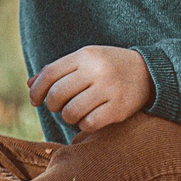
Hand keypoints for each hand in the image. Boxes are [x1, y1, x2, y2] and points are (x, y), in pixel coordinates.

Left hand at [29, 45, 152, 132]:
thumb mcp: (86, 60)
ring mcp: (109, 89)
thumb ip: (59, 70)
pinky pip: (89, 123)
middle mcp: (97, 70)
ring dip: (68, 117)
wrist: (150, 72)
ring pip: (71, 112)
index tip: (35, 101)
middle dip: (52, 105)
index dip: (36, 90)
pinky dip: (84, 125)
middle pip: (57, 94)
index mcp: (86, 55)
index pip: (49, 74)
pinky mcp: (119, 108)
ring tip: (75, 114)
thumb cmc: (109, 67)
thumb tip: (31, 84)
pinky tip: (90, 119)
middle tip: (59, 107)